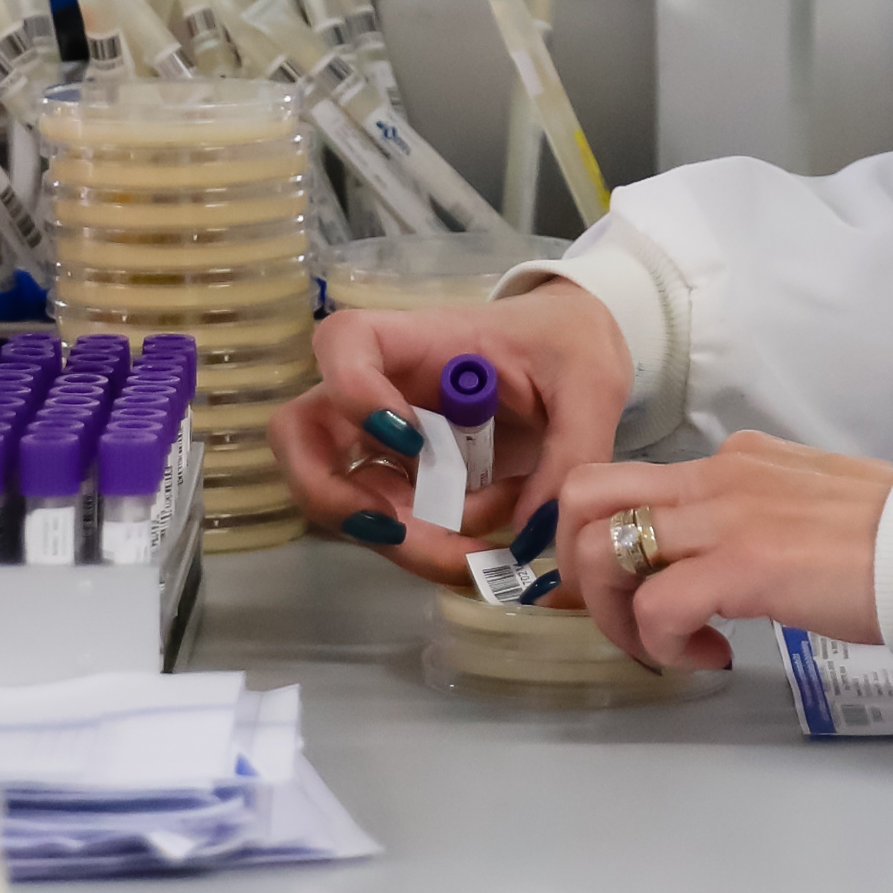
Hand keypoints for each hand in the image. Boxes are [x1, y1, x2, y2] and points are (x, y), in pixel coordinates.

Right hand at [267, 280, 635, 588]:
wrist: (575, 358)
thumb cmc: (570, 346)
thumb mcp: (591, 386)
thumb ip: (571, 453)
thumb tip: (534, 531)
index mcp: (420, 341)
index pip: (344, 342)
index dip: (352, 392)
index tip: (409, 439)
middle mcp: (382, 389)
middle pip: (300, 434)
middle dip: (334, 497)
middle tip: (400, 529)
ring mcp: (383, 438)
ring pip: (337, 494)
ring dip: (396, 538)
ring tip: (473, 551)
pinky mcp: (403, 478)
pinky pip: (385, 521)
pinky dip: (423, 548)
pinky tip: (479, 548)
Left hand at [558, 433, 892, 672]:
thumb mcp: (810, 502)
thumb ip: (759, 512)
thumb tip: (732, 550)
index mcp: (733, 459)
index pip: (630, 483)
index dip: (613, 545)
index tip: (642, 596)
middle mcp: (716, 475)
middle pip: (584, 497)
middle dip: (577, 568)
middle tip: (624, 619)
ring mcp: (725, 515)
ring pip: (601, 549)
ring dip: (612, 615)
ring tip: (664, 648)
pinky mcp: (743, 564)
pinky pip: (655, 607)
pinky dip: (663, 645)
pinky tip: (710, 657)